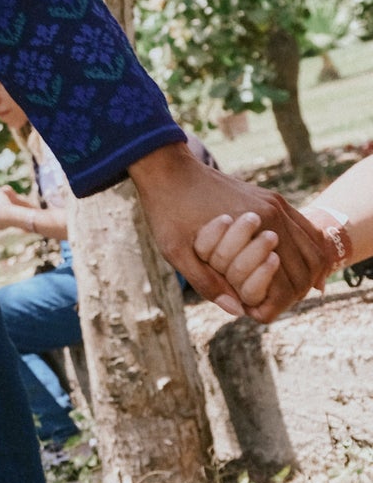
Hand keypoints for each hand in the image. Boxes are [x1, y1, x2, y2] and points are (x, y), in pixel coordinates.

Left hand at [128, 142, 326, 320]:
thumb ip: (205, 282)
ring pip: (314, 250)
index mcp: (254, 227)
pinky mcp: (273, 198)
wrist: (169, 169)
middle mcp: (274, 214)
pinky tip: (297, 270)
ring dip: (306, 277)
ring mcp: (277, 204)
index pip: (282, 283)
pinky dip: (308, 253)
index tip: (255, 314)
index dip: (272, 306)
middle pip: (304, 270)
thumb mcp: (176, 251)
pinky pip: (306, 229)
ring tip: (286, 295)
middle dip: (292, 295)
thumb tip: (236, 309)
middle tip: (271, 308)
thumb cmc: (167, 210)